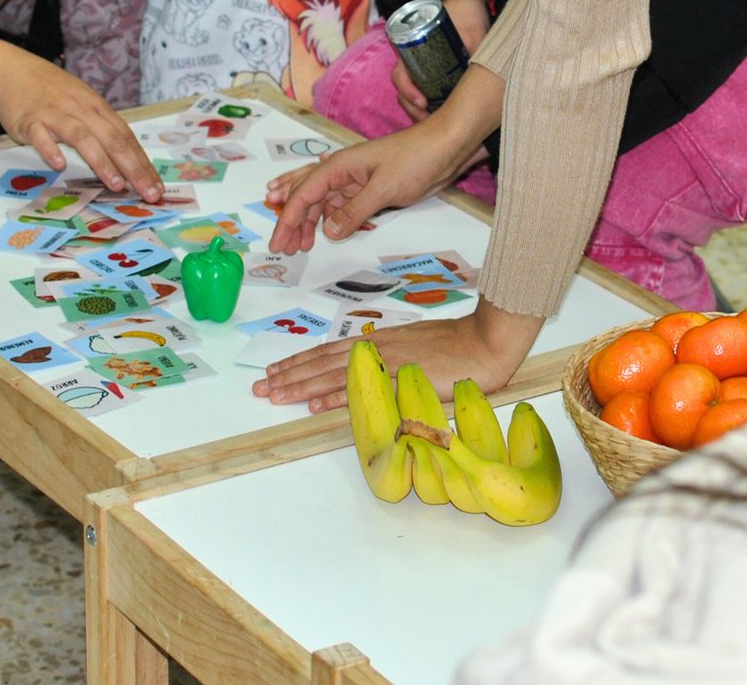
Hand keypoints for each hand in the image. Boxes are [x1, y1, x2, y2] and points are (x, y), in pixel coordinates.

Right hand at [0, 35, 163, 200]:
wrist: (11, 71)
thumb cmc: (52, 93)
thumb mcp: (82, 104)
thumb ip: (101, 128)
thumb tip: (126, 159)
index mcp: (97, 108)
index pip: (126, 137)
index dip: (143, 163)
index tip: (157, 187)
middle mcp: (81, 109)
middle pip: (112, 139)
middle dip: (133, 168)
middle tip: (148, 193)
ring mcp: (55, 114)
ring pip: (82, 137)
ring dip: (101, 161)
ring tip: (116, 184)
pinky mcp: (29, 120)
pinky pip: (41, 135)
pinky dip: (50, 149)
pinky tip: (59, 165)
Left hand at [252, 298, 544, 411]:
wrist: (485, 342)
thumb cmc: (457, 347)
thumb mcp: (416, 351)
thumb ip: (389, 364)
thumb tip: (365, 380)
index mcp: (379, 342)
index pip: (330, 352)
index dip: (301, 362)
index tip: (276, 372)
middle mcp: (377, 348)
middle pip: (324, 361)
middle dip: (290, 374)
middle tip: (261, 386)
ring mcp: (387, 362)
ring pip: (335, 373)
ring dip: (303, 385)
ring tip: (276, 394)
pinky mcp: (402, 377)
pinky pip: (364, 388)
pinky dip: (338, 396)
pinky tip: (317, 404)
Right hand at [267, 64, 504, 251]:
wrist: (447, 145)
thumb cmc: (416, 159)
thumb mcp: (384, 188)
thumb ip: (355, 211)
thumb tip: (328, 232)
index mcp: (340, 166)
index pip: (303, 194)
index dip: (288, 219)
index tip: (279, 243)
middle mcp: (343, 171)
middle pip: (306, 195)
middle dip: (291, 220)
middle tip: (283, 247)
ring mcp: (357, 179)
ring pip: (322, 200)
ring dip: (308, 220)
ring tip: (299, 243)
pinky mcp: (371, 187)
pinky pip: (341, 202)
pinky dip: (328, 215)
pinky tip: (322, 225)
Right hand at [394, 0, 493, 122]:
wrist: (468, 3)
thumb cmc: (466, 14)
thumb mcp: (472, 30)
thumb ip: (477, 49)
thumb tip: (485, 74)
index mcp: (414, 48)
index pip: (401, 75)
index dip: (408, 92)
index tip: (422, 103)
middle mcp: (415, 61)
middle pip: (405, 92)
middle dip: (414, 110)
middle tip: (431, 123)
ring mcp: (425, 70)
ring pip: (415, 96)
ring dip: (422, 113)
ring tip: (438, 126)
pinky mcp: (437, 76)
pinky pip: (428, 95)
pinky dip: (432, 108)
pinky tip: (446, 119)